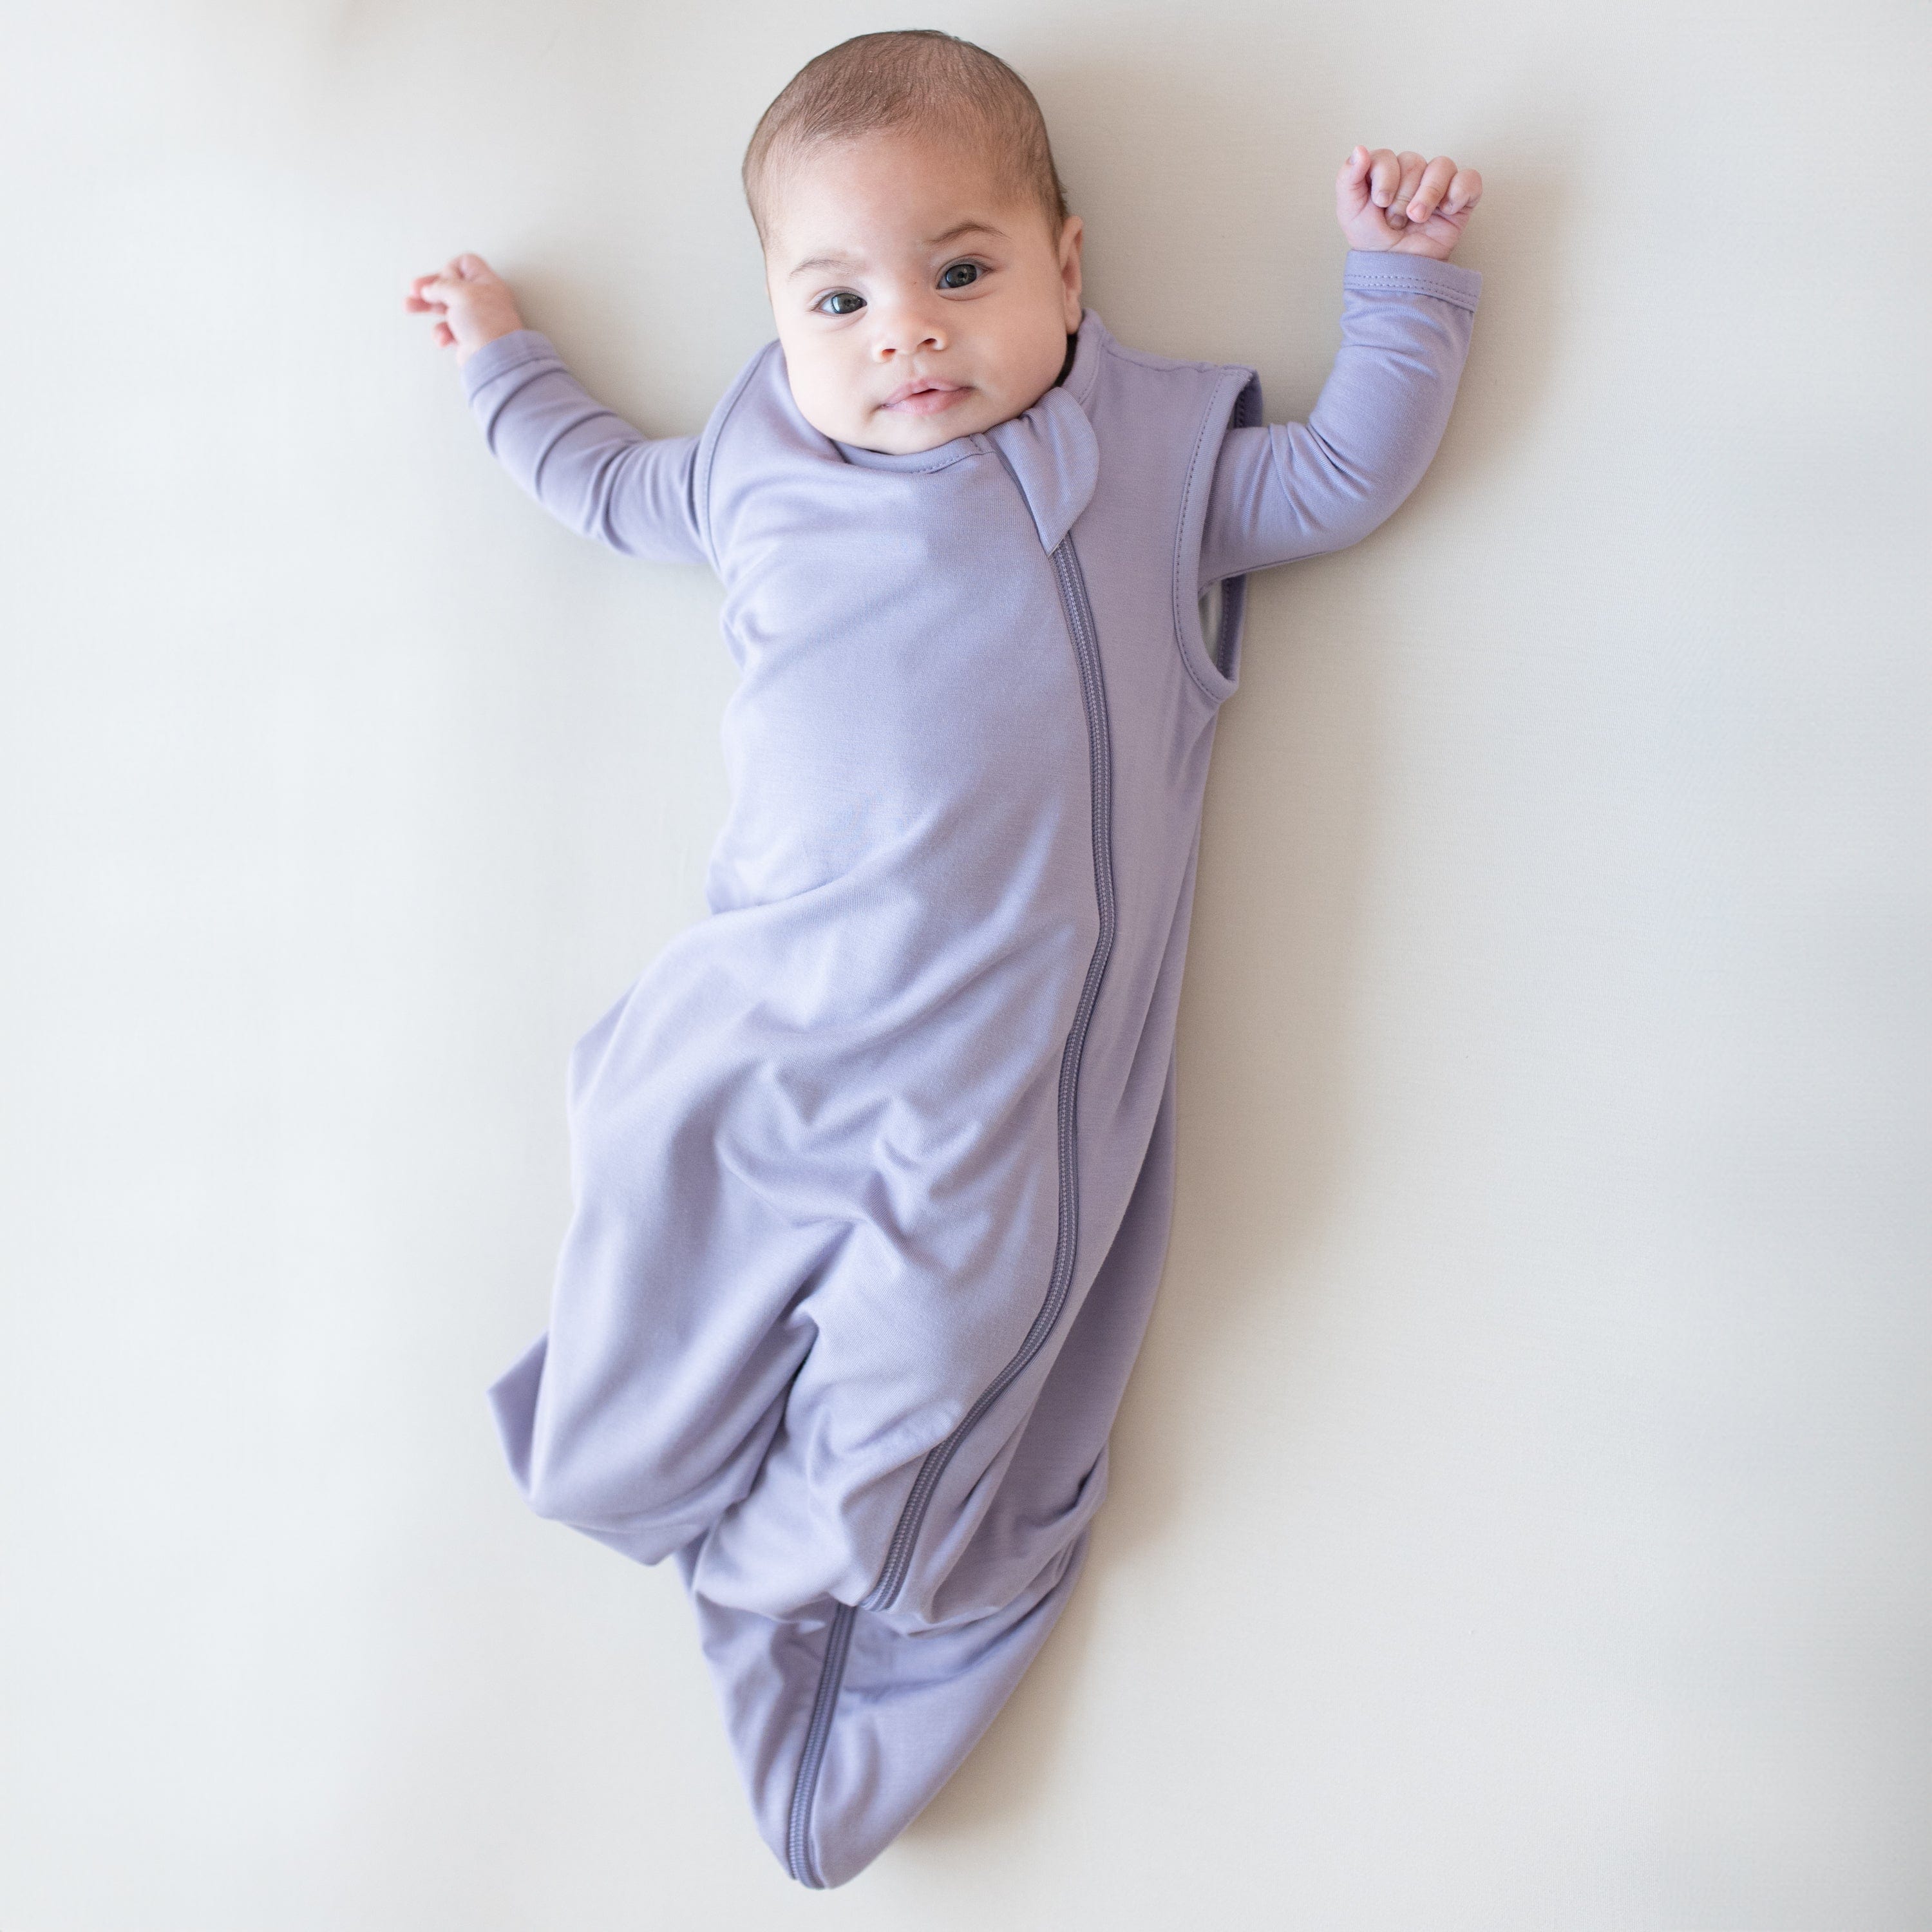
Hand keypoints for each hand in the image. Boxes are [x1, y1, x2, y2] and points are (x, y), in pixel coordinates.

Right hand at [403, 253, 525, 364]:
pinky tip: (444, 338)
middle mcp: (481, 299)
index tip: (443, 279)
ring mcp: (473, 319)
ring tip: (408, 307)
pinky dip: (442, 333)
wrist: (494, 359)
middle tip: (413, 292)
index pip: (465, 264)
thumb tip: (429, 289)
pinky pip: (447, 330)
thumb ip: (441, 285)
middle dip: (428, 288)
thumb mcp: (460, 292)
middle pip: (449, 286)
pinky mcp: (467, 338)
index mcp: (485, 282)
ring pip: (444, 307)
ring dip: (426, 307)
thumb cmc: (485, 324)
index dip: (449, 269)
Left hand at [1335, 147, 1481, 260]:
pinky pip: (1470, 179)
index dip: (1384, 178)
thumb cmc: (1374, 243)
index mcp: (1385, 173)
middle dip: (1402, 196)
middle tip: (1397, 221)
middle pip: (1413, 161)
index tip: (1380, 203)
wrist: (1398, 272)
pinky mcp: (1459, 199)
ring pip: (1442, 165)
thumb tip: (1359, 150)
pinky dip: (1459, 192)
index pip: (1386, 156)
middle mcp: (1412, 175)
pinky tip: (1447, 210)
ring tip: (1418, 218)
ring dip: (1428, 194)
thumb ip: (1347, 179)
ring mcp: (1438, 185)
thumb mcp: (1350, 213)